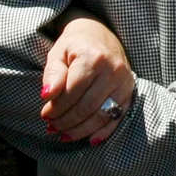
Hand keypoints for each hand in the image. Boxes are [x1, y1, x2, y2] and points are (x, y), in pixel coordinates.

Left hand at [41, 14, 135, 145]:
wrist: (100, 35)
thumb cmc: (75, 46)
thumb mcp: (58, 53)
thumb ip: (52, 74)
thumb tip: (46, 96)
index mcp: (93, 57)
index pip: (72, 92)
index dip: (56, 107)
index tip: (45, 114)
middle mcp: (113, 70)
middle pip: (86, 107)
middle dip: (66, 121)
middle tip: (52, 126)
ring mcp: (124, 83)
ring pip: (101, 116)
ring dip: (80, 130)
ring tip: (64, 134)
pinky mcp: (130, 93)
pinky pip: (117, 118)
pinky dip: (103, 132)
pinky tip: (90, 140)